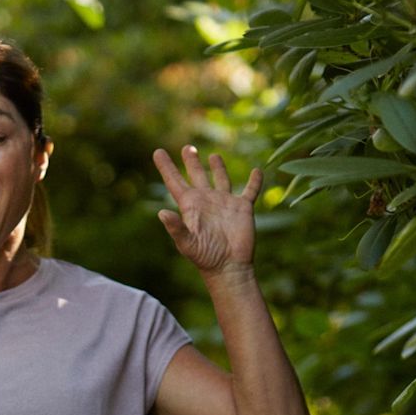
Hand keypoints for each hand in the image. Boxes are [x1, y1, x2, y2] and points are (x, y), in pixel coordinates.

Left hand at [153, 145, 261, 278]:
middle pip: (197, 175)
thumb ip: (176, 228)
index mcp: (190, 205)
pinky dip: (254, 181)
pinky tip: (258, 171)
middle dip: (191, 161)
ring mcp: (224, 203)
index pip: (174, 181)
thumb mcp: (187, 243)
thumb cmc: (205, 257)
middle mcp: (206, 201)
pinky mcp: (243, 209)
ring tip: (213, 155)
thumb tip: (161, 212)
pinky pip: (249, 191)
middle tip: (186, 147)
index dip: (166, 166)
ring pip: (221, 179)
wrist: (229, 267)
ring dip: (218, 167)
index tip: (157, 151)